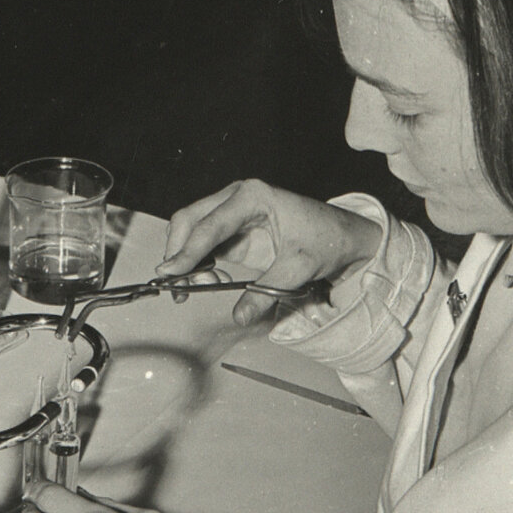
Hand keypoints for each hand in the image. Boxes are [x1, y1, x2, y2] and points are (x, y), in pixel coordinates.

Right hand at [156, 180, 382, 324]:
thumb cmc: (325, 239)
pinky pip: (203, 246)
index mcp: (252, 196)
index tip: (171, 273)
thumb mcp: (299, 268)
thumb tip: (241, 316)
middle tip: (180, 287)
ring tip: (203, 287)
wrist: (342, 236)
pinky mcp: (232, 231)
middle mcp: (236, 199)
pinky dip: (198, 265)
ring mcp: (231, 214)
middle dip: (179, 254)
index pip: (209, 225)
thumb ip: (267, 292)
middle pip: (189, 221)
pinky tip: (210, 281)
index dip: (187, 252)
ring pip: (191, 233)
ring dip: (188, 262)